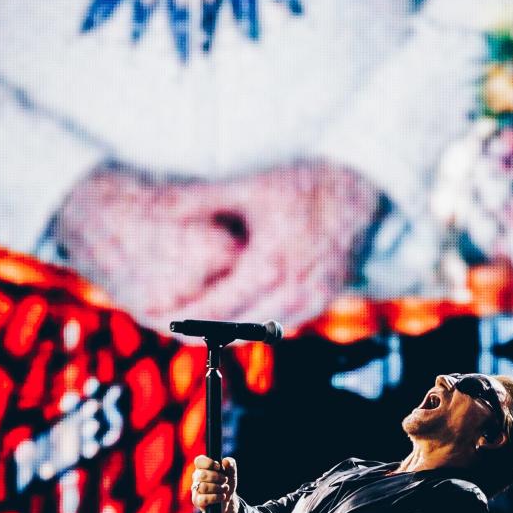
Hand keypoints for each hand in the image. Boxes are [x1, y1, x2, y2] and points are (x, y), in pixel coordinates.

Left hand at [52, 162, 380, 332]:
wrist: (358, 188)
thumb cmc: (300, 182)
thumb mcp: (247, 187)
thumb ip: (200, 200)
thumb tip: (156, 205)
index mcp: (270, 267)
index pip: (215, 306)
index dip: (182, 314)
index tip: (154, 313)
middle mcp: (294, 292)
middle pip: (234, 326)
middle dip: (200, 326)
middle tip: (168, 321)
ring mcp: (314, 299)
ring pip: (259, 329)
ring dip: (229, 328)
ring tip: (195, 321)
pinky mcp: (325, 299)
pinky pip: (283, 322)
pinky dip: (256, 320)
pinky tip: (236, 312)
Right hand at [191, 455, 238, 512]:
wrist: (229, 497)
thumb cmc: (227, 481)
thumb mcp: (232, 471)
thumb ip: (230, 463)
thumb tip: (225, 461)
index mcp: (202, 467)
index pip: (199, 461)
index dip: (209, 463)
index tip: (218, 467)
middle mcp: (196, 477)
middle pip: (202, 475)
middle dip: (218, 477)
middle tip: (225, 480)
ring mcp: (195, 489)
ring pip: (203, 487)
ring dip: (219, 488)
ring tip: (225, 488)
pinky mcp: (197, 501)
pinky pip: (203, 499)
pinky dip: (216, 498)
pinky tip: (222, 496)